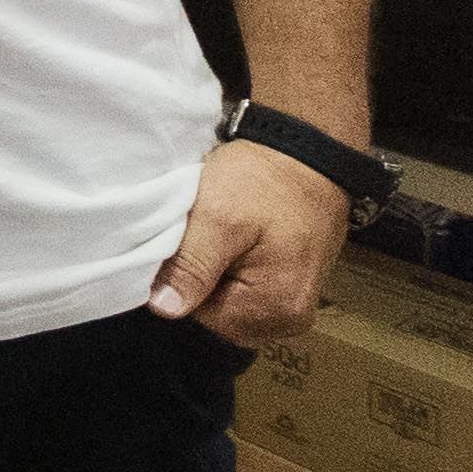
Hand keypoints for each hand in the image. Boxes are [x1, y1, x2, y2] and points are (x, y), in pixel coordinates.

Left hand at [149, 138, 349, 345]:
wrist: (307, 151)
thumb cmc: (262, 181)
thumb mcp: (217, 217)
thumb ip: (191, 266)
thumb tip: (165, 309)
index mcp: (276, 310)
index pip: (201, 315)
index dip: (183, 279)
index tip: (185, 243)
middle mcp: (291, 320)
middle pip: (218, 314)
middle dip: (202, 278)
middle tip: (206, 235)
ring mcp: (296, 304)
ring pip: (231, 302)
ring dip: (218, 273)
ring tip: (223, 235)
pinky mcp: (293, 285)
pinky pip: (249, 290)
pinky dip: (234, 267)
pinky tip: (236, 240)